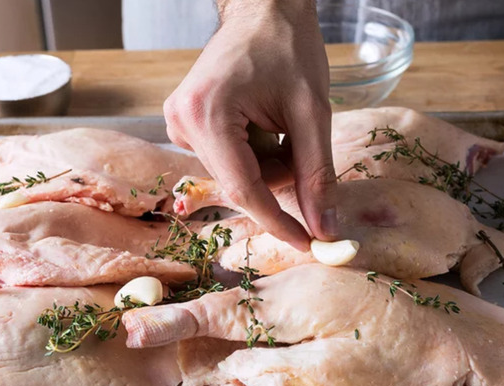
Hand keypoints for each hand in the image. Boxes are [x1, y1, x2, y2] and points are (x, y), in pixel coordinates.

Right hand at [163, 0, 337, 251]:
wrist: (262, 8)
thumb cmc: (288, 47)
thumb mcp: (312, 112)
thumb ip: (317, 175)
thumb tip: (324, 229)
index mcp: (207, 115)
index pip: (244, 190)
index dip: (279, 222)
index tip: (309, 244)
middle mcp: (181, 123)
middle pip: (241, 183)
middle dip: (278, 174)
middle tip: (298, 137)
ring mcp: (178, 124)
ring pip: (236, 175)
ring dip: (268, 162)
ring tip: (279, 120)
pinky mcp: (185, 125)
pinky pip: (227, 160)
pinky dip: (254, 153)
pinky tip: (262, 121)